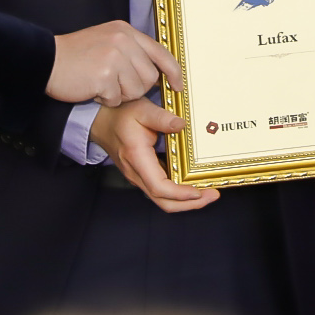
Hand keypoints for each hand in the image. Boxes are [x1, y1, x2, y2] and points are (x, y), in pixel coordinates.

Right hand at [49, 21, 181, 106]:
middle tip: (113, 82)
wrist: (46, 60)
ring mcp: (114, 57)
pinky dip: (106, 99)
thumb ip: (131, 51)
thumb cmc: (75, 56)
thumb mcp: (107, 41)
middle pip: (149, 77)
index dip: (172, 72)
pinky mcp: (104, 75)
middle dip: (135, 87)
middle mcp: (122, 40)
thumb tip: (157, 73)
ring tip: (101, 83)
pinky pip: (117, 98)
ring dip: (120, 94)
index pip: (160, 52)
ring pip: (136, 90)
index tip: (177, 86)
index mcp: (125, 31)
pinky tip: (93, 89)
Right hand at [91, 97, 219, 212]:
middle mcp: (137, 173)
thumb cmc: (120, 115)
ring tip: (208, 193)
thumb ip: (161, 118)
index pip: (159, 187)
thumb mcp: (141, 109)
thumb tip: (182, 125)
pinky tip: (193, 185)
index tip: (199, 191)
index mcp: (137, 158)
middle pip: (163, 201)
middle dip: (189, 204)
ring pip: (162, 200)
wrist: (101, 122)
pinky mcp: (143, 176)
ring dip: (186, 201)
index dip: (180, 194)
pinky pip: (161, 191)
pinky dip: (178, 194)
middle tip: (213, 195)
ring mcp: (138, 177)